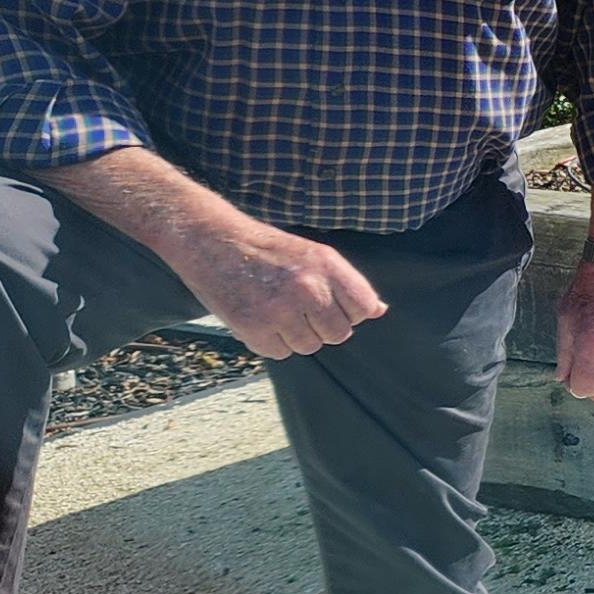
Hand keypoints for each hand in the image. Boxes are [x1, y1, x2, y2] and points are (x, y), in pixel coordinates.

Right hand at [170, 214, 386, 359]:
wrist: (212, 241)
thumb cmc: (267, 250)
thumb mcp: (314, 255)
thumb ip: (347, 284)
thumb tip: (380, 310)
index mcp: (327, 266)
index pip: (364, 308)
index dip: (350, 311)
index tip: (330, 303)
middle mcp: (308, 288)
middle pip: (339, 333)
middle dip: (323, 327)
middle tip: (299, 309)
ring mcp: (281, 310)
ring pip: (310, 346)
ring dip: (296, 335)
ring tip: (277, 311)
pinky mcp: (254, 328)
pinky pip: (280, 352)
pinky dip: (272, 342)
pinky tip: (260, 318)